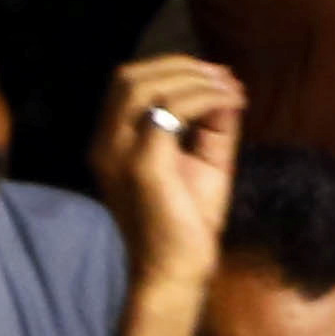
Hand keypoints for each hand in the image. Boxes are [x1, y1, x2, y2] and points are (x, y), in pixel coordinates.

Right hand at [93, 57, 244, 277]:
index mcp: (111, 142)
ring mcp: (118, 154)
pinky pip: (170, 110)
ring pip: (146, 86)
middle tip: (222, 76)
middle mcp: (105, 144)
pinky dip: (202, 97)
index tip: (215, 74)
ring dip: (193, 78)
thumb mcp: (203, 161)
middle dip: (180, 66)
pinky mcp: (143, 165)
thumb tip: (227, 86)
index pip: (128, 84)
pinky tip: (229, 103)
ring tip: (229, 88)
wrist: (177, 270)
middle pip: (129, 77)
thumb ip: (212, 124)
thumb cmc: (188, 220)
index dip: (171, 68)